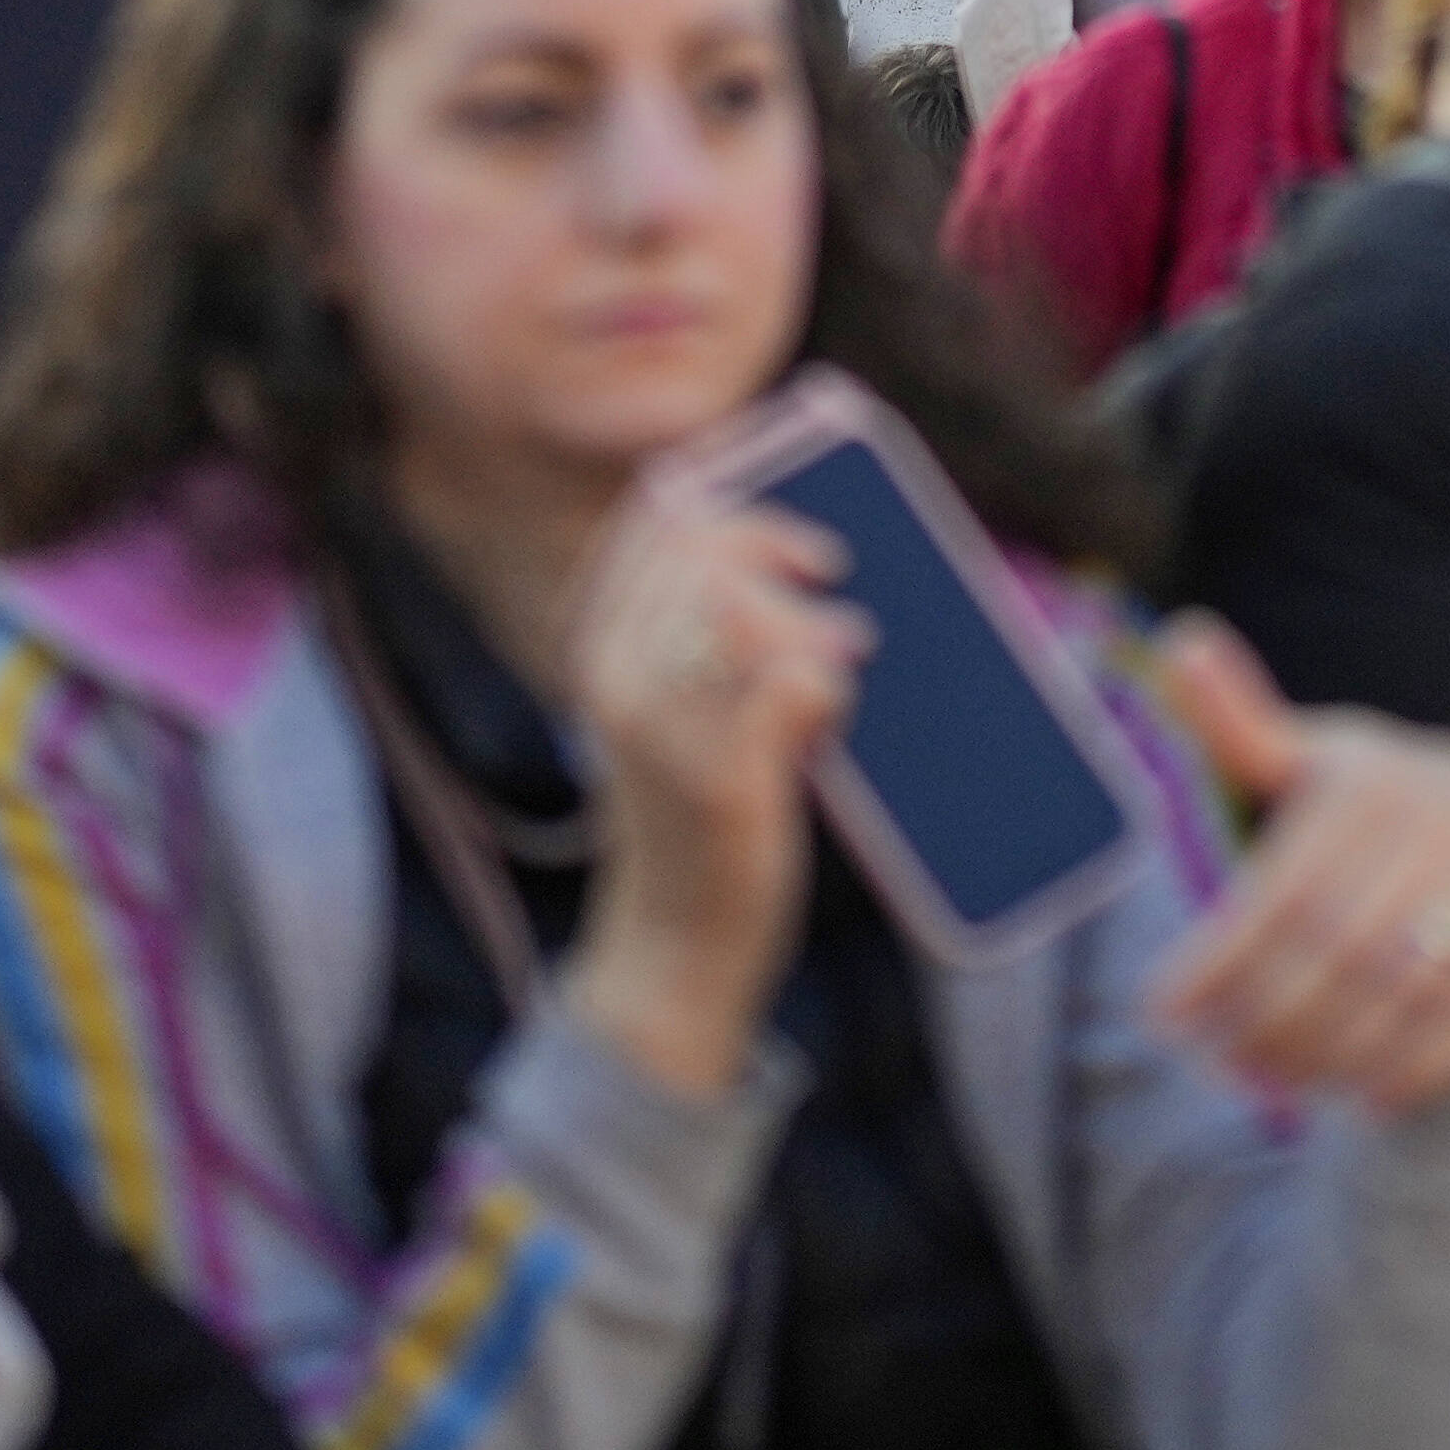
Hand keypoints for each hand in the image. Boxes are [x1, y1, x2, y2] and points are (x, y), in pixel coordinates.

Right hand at [555, 487, 861, 1104]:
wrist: (673, 950)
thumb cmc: (691, 818)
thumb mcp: (671, 713)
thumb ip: (702, 636)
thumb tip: (783, 550)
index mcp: (598, 653)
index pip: (657, 524)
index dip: (727, 499)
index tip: (778, 504)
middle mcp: (620, 683)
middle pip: (708, 552)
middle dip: (779, 543)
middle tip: (830, 569)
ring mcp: (668, 734)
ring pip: (749, 609)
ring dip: (815, 618)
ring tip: (851, 643)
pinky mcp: (724, 783)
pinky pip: (795, 683)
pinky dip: (830, 682)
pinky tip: (836, 710)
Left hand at [1135, 619, 1449, 1114]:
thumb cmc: (1378, 801)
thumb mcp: (1319, 756)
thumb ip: (1242, 722)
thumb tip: (1180, 640)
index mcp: (1371, 784)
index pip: (1281, 894)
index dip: (1216, 961)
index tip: (1162, 1013)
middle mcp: (1440, 825)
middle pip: (1338, 954)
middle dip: (1268, 1020)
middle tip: (1220, 1061)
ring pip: (1400, 995)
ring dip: (1330, 1055)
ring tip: (1275, 1078)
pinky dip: (1412, 1069)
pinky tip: (1362, 1093)